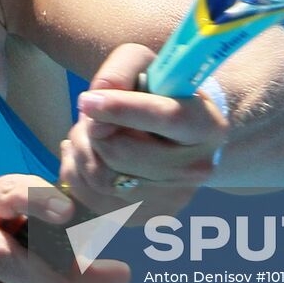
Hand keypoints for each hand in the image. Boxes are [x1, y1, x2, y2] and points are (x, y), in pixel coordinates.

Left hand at [61, 44, 229, 217]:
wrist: (174, 133)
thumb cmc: (158, 92)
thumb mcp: (146, 65)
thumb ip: (120, 69)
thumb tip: (96, 97)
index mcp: (206, 125)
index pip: (167, 118)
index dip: (122, 109)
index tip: (87, 100)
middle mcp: (197, 168)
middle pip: (122, 153)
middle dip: (93, 129)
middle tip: (90, 113)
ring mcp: (172, 199)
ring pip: (102, 177)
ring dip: (82, 148)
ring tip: (90, 131)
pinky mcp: (145, 217)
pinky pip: (90, 196)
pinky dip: (76, 170)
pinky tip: (86, 152)